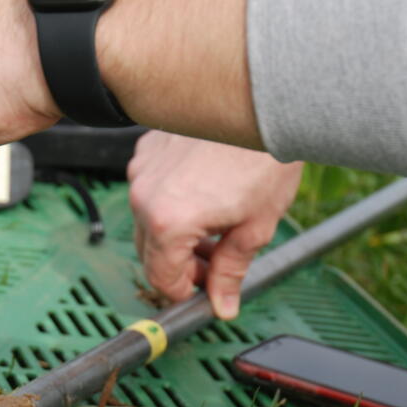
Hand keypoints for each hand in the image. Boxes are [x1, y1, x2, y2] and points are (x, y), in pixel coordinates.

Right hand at [127, 131, 302, 318]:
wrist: (263, 102)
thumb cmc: (264, 159)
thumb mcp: (255, 227)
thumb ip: (231, 271)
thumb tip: (223, 304)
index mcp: (169, 222)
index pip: (161, 277)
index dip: (184, 292)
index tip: (202, 292)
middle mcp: (145, 196)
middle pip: (150, 251)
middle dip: (180, 264)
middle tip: (214, 265)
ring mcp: (142, 170)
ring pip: (148, 220)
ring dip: (174, 233)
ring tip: (215, 227)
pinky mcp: (147, 149)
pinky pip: (150, 188)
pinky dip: (170, 200)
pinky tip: (205, 193)